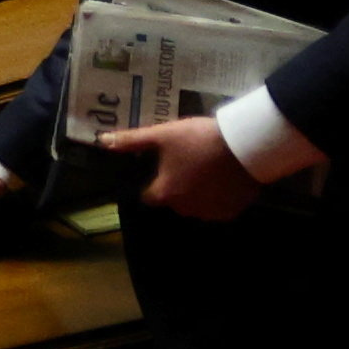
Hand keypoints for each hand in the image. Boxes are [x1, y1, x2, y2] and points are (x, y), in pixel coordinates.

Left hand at [98, 112, 267, 219]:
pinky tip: (220, 179)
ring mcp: (211, 212)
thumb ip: (132, 141)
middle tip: (184, 164)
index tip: (158, 170)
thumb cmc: (198, 140)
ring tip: (203, 169)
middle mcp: (186, 209)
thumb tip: (102, 141)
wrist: (246, 145)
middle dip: (175, 186)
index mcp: (165, 193)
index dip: (151, 183)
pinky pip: (217, 207)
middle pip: (173, 200)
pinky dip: (216, 197)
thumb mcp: (163, 135)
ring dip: (196, 193)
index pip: (148, 196)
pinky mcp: (232, 211)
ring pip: (196, 205)